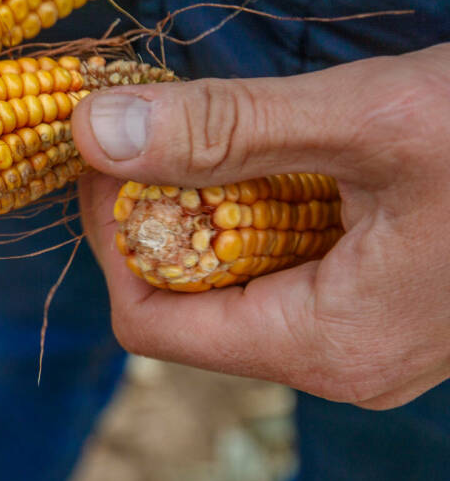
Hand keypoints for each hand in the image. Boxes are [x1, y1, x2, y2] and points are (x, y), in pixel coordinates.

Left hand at [72, 43, 449, 408]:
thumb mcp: (368, 121)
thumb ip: (225, 131)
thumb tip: (92, 132)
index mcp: (326, 347)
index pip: (150, 321)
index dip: (109, 234)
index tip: (104, 151)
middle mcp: (341, 359)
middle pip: (189, 300)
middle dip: (158, 209)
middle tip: (153, 121)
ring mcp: (368, 332)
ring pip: (238, 275)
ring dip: (211, 198)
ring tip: (216, 124)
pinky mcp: (389, 297)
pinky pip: (291, 259)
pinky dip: (264, 200)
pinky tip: (281, 145)